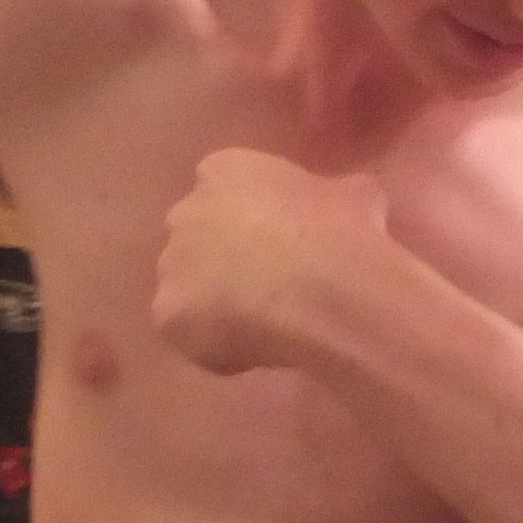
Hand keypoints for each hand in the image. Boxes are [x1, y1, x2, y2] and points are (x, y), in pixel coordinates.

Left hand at [152, 147, 389, 375]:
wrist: (324, 290)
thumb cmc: (343, 231)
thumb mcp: (355, 194)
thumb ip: (332, 195)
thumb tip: (345, 205)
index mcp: (224, 171)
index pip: (222, 189)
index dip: (248, 219)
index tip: (276, 241)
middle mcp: (184, 212)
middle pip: (194, 238)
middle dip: (220, 259)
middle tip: (264, 286)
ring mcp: (170, 265)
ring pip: (187, 288)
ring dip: (214, 304)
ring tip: (261, 325)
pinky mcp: (167, 315)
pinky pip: (189, 334)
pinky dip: (215, 345)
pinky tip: (253, 351)